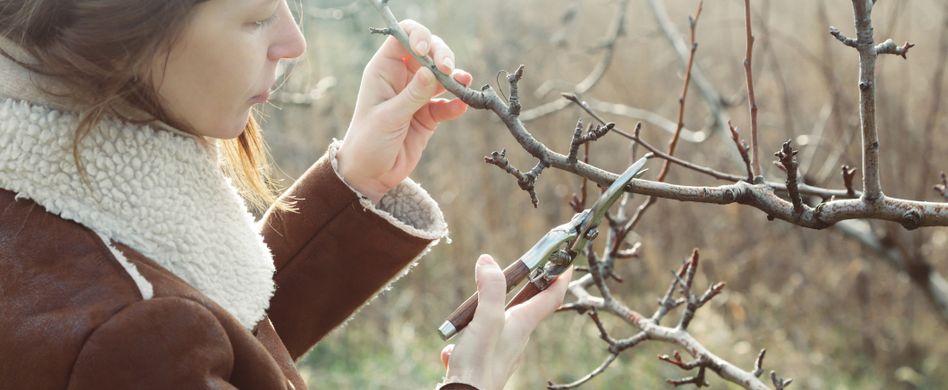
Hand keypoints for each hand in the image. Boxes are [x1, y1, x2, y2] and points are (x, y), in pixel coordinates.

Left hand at [337, 20, 472, 202]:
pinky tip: (461, 106)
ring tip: (464, 82)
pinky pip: (446, 103)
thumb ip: (412, 94)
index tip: (427, 52)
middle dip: (442, 56)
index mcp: (384, 70)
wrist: (370, 175)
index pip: (404, 37)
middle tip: (450, 70)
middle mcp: (401, 78)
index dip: (419, 37)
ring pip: (441, 76)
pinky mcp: (428, 115)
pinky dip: (456, 103)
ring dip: (455, 77)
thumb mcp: (389, 117)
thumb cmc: (368, 142)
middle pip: (428, 52)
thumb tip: (433, 71)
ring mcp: (416, 96)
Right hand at [439, 255, 572, 389]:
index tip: (567, 260)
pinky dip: (467, 342)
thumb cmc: (479, 364)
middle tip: (519, 271)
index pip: (552, 297)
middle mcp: (517, 338)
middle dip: (524, 288)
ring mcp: (503, 352)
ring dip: (485, 315)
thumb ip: (490, 290)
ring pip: (498, 325)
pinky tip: (453, 351)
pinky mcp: (487, 362)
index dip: (560, 276)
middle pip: (527, 307)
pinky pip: (478, 344)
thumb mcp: (485, 320)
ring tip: (468, 316)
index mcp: (523, 324)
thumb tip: (488, 261)